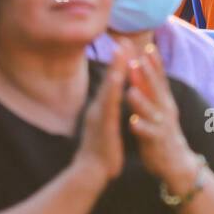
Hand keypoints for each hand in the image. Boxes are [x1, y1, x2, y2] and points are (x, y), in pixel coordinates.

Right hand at [74, 45, 126, 184]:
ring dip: (115, 70)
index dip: (118, 65)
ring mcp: (98, 116)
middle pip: (108, 80)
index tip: (125, 46)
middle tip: (123, 39)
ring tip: (122, 53)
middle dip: (117, 60)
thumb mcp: (103, 127)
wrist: (88, 173)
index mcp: (101, 109)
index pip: (110, 82)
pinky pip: (109, 106)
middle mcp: (98, 108)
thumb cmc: (98, 152)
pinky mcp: (102, 126)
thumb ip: (105, 113)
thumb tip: (107, 102)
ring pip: (108, 89)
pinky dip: (113, 92)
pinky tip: (117, 81)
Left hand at [124, 43, 195, 187]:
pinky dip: (141, 127)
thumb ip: (151, 87)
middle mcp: (165, 109)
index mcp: (164, 99)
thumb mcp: (160, 105)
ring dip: (141, 100)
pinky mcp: (156, 142)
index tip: (147, 45)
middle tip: (136, 59)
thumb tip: (141, 64)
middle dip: (147, 74)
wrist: (177, 162)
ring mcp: (162, 125)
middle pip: (156, 89)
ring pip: (151, 110)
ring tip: (130, 90)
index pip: (159, 77)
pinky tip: (132, 122)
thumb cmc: (162, 130)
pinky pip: (148, 134)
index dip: (154, 62)